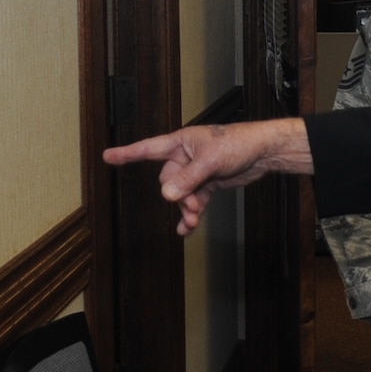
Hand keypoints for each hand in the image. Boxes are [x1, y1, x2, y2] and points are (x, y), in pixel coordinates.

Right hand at [103, 119, 311, 235]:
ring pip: (180, 194)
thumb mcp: (210, 161)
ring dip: (185, 208)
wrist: (262, 152)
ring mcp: (196, 171)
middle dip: (177, 195)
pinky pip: (194, 201)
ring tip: (193, 221)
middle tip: (191, 205)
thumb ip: (188, 178)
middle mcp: (185, 156)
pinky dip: (192, 214)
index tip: (108, 156)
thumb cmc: (238, 144)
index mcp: (181, 143)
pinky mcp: (207, 183)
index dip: (127, 154)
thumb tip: (167, 195)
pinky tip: (188, 228)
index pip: (148, 149)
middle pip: (167, 180)